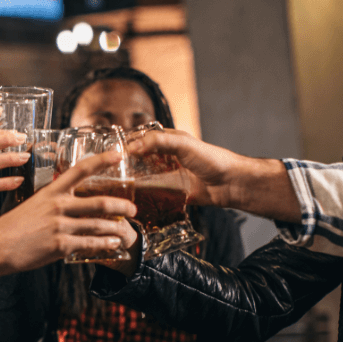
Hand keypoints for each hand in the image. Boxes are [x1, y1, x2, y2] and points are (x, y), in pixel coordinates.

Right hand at [0, 150, 137, 272]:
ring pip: (98, 225)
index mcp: (51, 191)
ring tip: (125, 231)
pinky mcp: (60, 245)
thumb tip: (69, 201)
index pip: (81, 169)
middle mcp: (58, 206)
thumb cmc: (13, 226)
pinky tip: (113, 244)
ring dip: (116, 228)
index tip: (119, 154)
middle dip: (122, 206)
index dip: (102, 160)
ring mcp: (60, 226)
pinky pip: (90, 244)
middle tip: (133, 208)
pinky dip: (105, 244)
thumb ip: (53, 201)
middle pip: (99, 202)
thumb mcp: (33, 204)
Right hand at [126, 131, 298, 221]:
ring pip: (146, 178)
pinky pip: (156, 195)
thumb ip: (158, 142)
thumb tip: (132, 147)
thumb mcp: (183, 145)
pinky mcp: (174, 193)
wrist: (232, 184)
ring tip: (117, 189)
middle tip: (110, 174)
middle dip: (127, 166)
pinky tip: (134, 202)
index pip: (142, 139)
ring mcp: (170, 176)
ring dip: (134, 183)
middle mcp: (167, 158)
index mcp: (169, 142)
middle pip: (141, 160)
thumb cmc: (212, 159)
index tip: (111, 152)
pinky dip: (146, 198)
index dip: (127, 144)